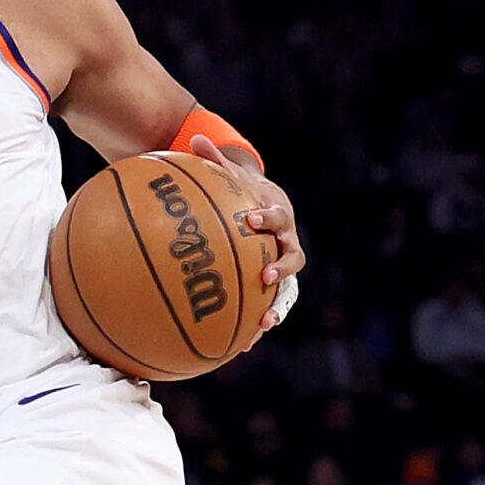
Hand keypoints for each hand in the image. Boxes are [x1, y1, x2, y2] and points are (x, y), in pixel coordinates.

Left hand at [189, 135, 303, 330]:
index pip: (276, 217)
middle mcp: (287, 245)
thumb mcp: (233, 178)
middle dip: (280, 268)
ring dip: (278, 306)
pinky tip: (243, 347)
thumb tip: (192, 137)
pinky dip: (258, 324)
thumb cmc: (245, 194)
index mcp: (278, 218)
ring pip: (288, 291)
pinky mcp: (276, 288)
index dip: (266, 219)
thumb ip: (215, 161)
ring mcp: (285, 269)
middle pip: (292, 258)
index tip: (250, 219)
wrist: (268, 210)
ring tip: (265, 323)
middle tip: (264, 275)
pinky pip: (269, 307)